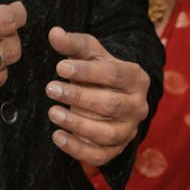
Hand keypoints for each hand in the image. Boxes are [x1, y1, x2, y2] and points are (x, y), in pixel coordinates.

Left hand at [46, 26, 149, 165]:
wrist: (108, 95)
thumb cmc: (97, 71)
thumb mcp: (88, 54)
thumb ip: (72, 44)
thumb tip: (55, 33)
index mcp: (136, 79)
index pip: (115, 75)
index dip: (88, 72)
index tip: (59, 67)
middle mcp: (139, 106)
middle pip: (112, 105)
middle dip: (79, 97)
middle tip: (51, 89)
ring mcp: (129, 130)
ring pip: (108, 133)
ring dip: (78, 124)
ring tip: (52, 112)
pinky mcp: (117, 150)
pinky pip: (101, 156)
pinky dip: (78, 150)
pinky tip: (57, 136)